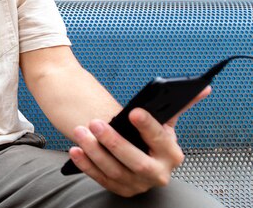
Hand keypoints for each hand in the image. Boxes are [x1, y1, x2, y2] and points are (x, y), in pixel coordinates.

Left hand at [68, 86, 210, 196]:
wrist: (142, 159)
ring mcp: (138, 185)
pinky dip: (86, 165)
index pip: (160, 139)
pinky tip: (75, 150)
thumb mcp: (164, 122)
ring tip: (80, 131)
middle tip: (96, 123)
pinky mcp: (120, 189)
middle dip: (115, 142)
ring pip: (114, 171)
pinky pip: (100, 178)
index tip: (134, 112)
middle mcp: (158, 174)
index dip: (148, 126)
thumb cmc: (152, 137)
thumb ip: (179, 104)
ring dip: (95, 151)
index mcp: (172, 155)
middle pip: (136, 161)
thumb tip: (202, 88)